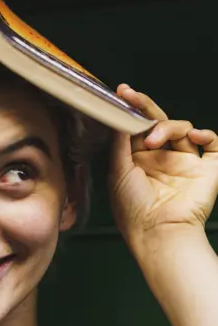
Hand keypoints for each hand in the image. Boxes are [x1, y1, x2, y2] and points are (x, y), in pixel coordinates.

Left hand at [108, 84, 217, 250]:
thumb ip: (119, 142)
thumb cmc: (134, 210)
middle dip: (146, 107)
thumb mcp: (118, 172)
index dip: (132, 110)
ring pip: (183, 128)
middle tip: (132, 97)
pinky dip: (207, 135)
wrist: (159, 232)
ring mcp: (186, 163)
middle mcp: (163, 160)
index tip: (122, 93)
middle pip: (160, 122)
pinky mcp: (207, 170)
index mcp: (140, 161)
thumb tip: (119, 116)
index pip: (138, 128)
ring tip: (153, 142)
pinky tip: (195, 136)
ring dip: (167, 127)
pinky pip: (213, 144)